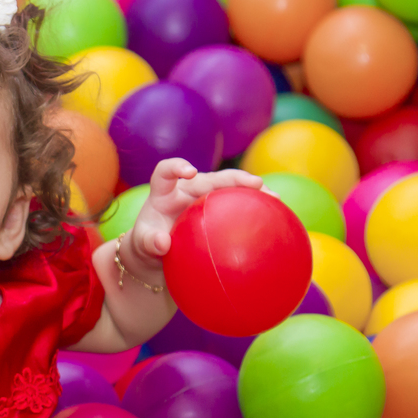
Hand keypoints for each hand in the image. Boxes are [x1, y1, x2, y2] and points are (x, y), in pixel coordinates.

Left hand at [130, 159, 265, 265]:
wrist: (160, 251)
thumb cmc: (148, 244)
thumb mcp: (142, 245)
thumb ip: (148, 243)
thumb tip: (162, 244)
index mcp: (164, 193)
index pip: (166, 171)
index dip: (176, 166)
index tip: (189, 172)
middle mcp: (187, 190)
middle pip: (210, 178)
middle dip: (233, 178)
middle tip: (255, 183)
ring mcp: (204, 198)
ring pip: (230, 188)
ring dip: (252, 190)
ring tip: (273, 197)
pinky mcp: (219, 209)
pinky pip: (238, 204)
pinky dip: (255, 208)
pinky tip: (275, 215)